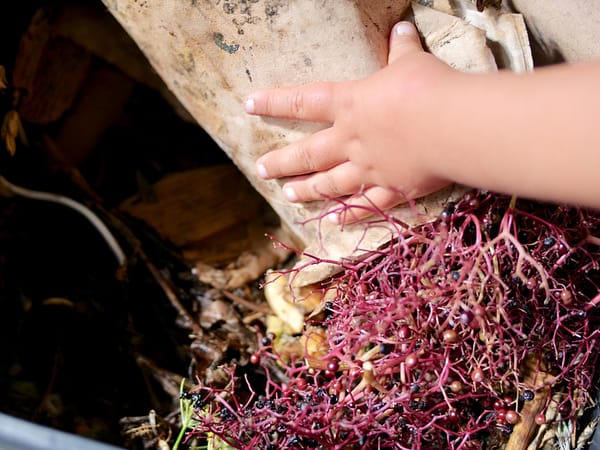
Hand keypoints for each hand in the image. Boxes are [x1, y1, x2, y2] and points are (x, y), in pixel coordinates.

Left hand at [245, 22, 456, 222]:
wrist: (449, 125)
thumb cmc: (427, 88)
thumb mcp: (412, 61)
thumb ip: (402, 48)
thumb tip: (401, 28)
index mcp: (350, 105)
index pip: (303, 102)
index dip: (274, 102)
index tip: (249, 106)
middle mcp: (351, 140)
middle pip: (307, 154)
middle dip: (281, 162)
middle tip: (260, 169)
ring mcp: (368, 169)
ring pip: (328, 184)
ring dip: (306, 190)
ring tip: (288, 195)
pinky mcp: (391, 190)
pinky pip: (364, 206)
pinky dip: (349, 214)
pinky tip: (333, 221)